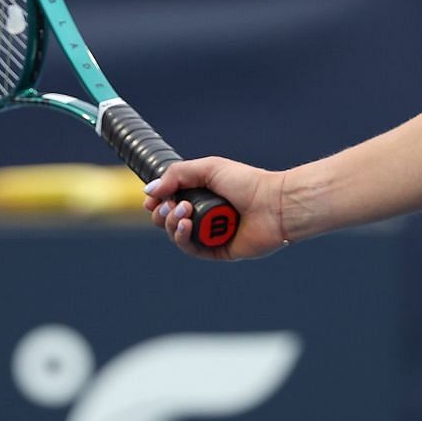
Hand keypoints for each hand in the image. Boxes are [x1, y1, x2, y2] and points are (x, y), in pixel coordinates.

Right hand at [143, 157, 286, 261]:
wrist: (273, 204)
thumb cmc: (246, 182)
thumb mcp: (208, 168)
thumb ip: (176, 175)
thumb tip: (148, 191)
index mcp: (203, 194)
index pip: (170, 201)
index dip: (157, 201)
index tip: (150, 199)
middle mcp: (204, 215)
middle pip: (169, 220)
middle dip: (163, 213)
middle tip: (170, 205)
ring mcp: (210, 234)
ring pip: (177, 235)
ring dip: (173, 224)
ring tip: (183, 212)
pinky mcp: (217, 251)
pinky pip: (191, 249)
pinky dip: (183, 238)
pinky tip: (185, 225)